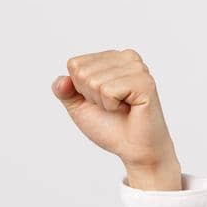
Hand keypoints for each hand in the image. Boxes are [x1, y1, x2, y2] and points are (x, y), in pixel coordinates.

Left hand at [50, 49, 181, 189]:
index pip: (75, 64)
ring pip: (94, 81)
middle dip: (91, 96)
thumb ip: (64, 91)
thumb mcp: (78, 106)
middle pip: (82, 72)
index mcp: (111, 58)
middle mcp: (126, 57)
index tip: (99, 99)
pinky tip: (127, 108)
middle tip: (111, 106)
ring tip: (120, 107)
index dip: (80, 89)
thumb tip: (61, 81)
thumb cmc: (110, 126)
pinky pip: (108, 91)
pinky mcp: (144, 82)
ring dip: (102, 103)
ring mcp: (138, 68)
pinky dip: (112, 106)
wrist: (133, 149)